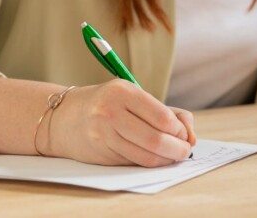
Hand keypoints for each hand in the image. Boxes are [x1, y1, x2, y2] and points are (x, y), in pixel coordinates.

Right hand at [46, 80, 195, 166]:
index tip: (185, 135)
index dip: (179, 131)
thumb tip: (191, 136)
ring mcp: (103, 135)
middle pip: (155, 140)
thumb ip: (168, 112)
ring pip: (145, 156)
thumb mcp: (135, 96)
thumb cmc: (109, 103)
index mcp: (122, 92)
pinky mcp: (100, 154)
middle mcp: (110, 112)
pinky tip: (155, 158)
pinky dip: (149, 163)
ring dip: (165, 160)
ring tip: (173, 156)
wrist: (65, 117)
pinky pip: (133, 162)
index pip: (161, 117)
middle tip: (184, 151)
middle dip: (177, 149)